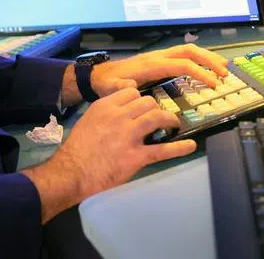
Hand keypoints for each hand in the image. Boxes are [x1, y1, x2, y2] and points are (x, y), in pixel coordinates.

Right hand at [21, 88, 194, 221]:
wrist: (72, 172)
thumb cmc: (78, 147)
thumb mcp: (89, 119)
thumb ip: (107, 111)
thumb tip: (124, 110)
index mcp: (106, 106)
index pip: (132, 91)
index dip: (140, 98)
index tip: (143, 106)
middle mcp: (119, 116)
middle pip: (147, 102)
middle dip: (155, 108)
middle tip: (157, 118)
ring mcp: (129, 135)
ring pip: (157, 117)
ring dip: (168, 120)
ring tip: (172, 125)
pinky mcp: (136, 156)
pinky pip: (163, 149)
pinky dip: (179, 147)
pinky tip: (190, 145)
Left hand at [90, 44, 229, 97]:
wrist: (100, 75)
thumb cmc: (108, 83)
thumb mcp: (111, 88)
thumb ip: (120, 88)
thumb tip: (131, 88)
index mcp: (151, 65)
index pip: (181, 64)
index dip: (199, 72)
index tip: (213, 83)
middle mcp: (158, 57)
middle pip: (189, 51)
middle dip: (208, 60)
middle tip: (224, 73)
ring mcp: (159, 57)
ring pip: (187, 50)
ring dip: (206, 57)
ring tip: (223, 67)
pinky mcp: (159, 60)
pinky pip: (182, 55)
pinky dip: (197, 58)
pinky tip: (206, 66)